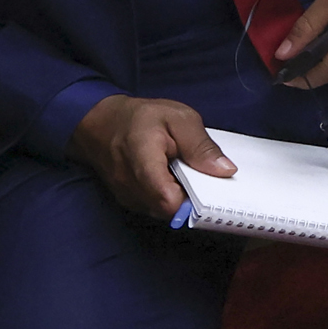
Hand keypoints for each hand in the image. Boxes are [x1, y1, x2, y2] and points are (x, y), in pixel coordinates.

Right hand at [72, 94, 228, 220]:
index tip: (214, 190)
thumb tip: (226, 170)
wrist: (101, 122)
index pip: (168, 198)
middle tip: (208, 180)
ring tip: (191, 176)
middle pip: (168, 209)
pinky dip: (169, 197)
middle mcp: (130, 186)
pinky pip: (153, 207)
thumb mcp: (179, 118)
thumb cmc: (141, 117)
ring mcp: (127, 196)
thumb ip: (201, 146)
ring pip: (162, 211)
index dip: (194, 200)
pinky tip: (177, 179)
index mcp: (143, 161)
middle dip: (192, 200)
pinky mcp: (128, 199)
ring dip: (180, 199)